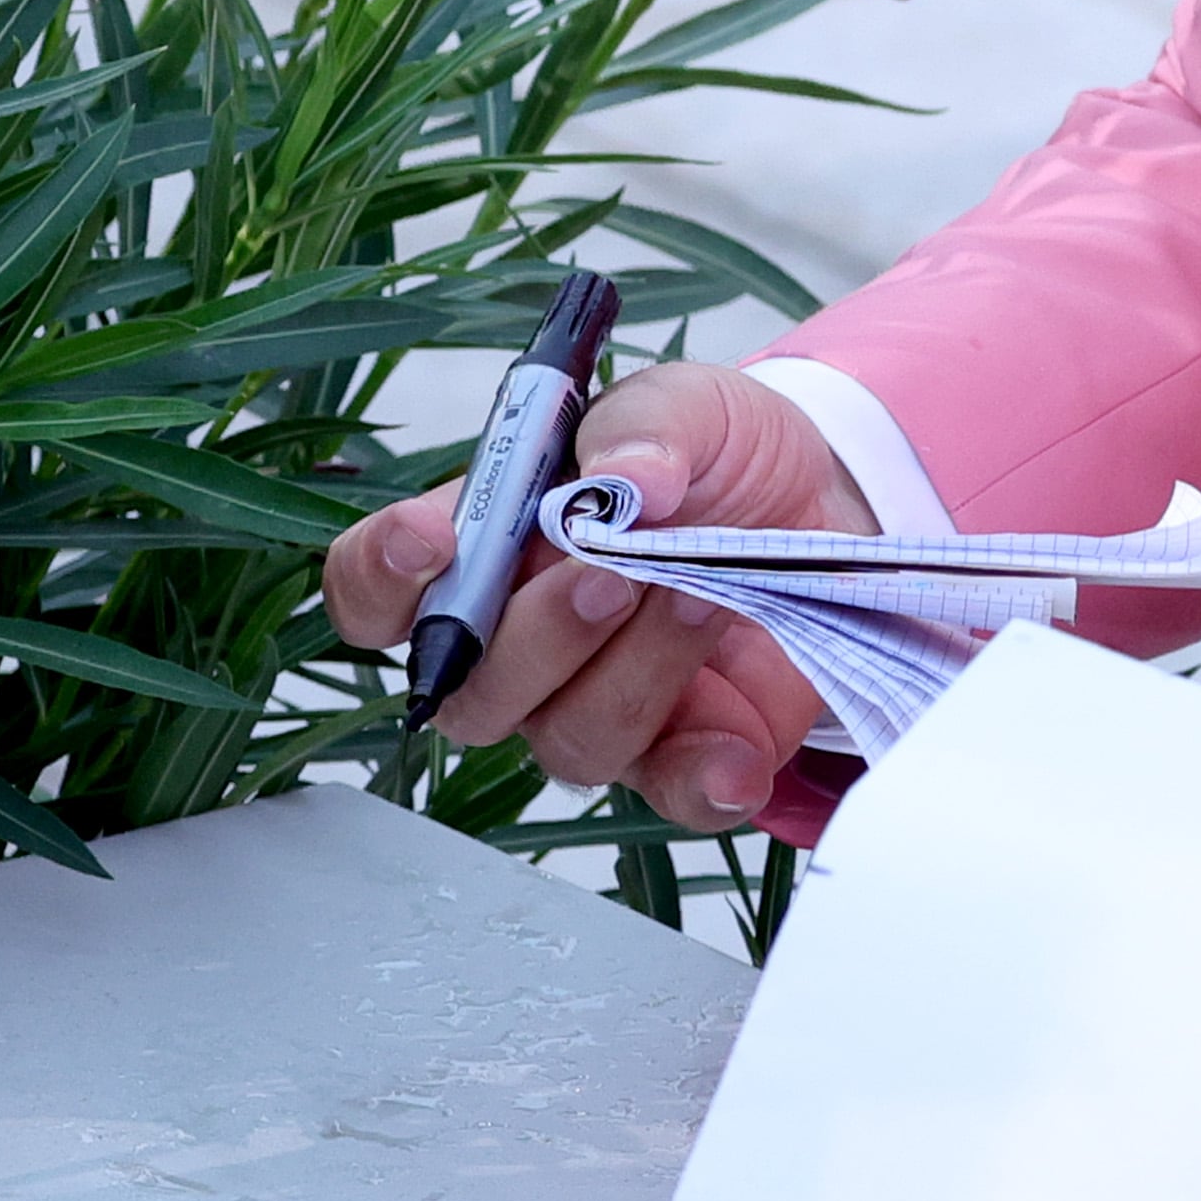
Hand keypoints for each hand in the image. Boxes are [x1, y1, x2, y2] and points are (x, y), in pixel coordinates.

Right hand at [319, 360, 872, 831]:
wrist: (824, 499)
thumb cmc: (716, 455)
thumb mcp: (686, 404)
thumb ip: (644, 428)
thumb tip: (624, 482)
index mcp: (486, 550)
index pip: (376, 591)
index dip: (381, 577)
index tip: (432, 537)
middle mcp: (520, 648)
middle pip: (468, 692)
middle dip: (539, 634)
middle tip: (615, 570)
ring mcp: (595, 708)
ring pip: (572, 739)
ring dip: (639, 669)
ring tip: (704, 592)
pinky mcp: (683, 756)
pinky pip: (672, 796)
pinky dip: (704, 775)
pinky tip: (736, 741)